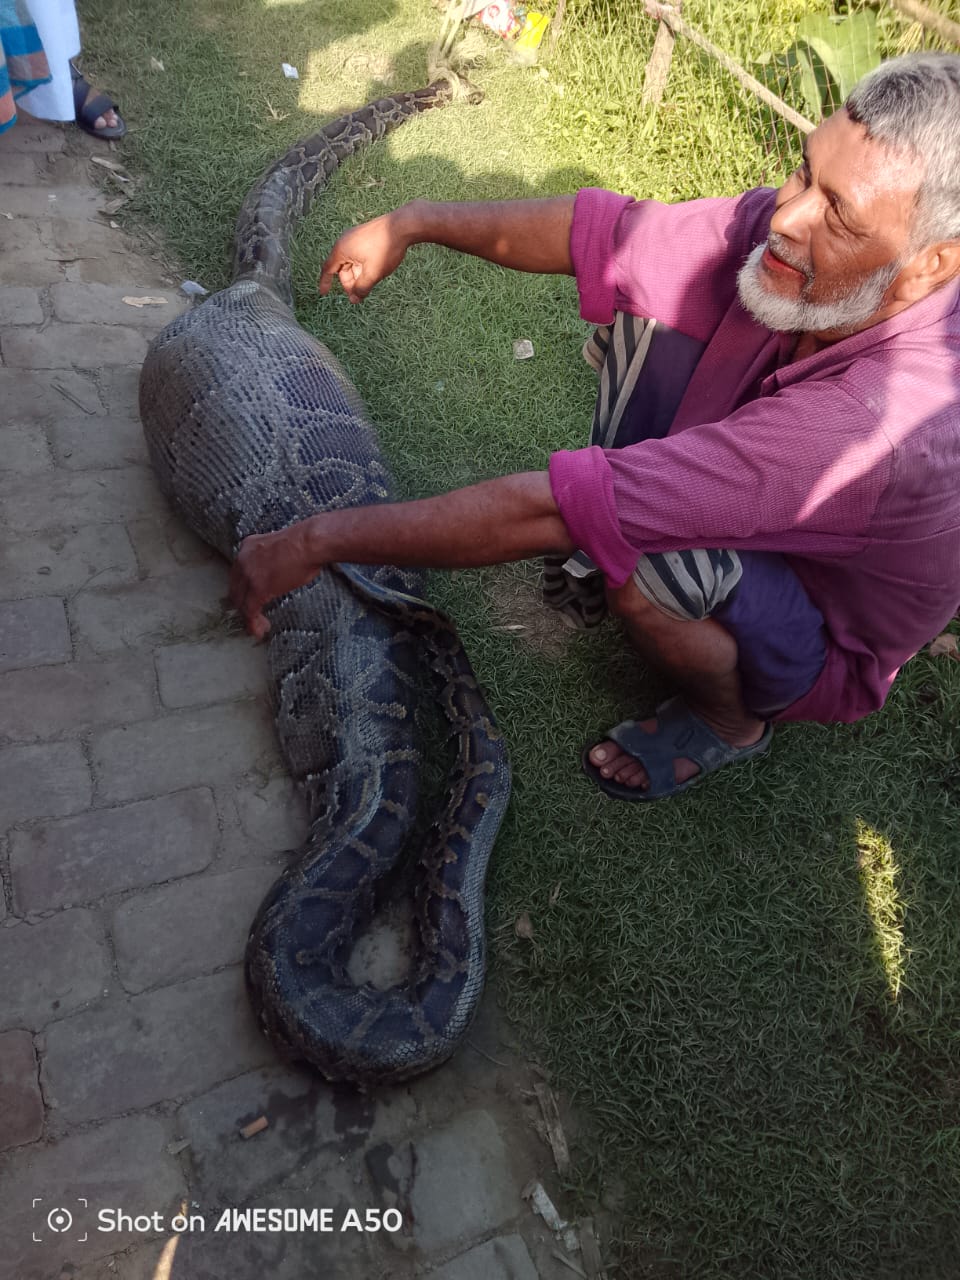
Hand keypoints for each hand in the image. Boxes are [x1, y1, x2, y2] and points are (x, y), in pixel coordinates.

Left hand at [228, 525, 323, 639]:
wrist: (309, 543)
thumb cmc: (305, 544)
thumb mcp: (280, 548)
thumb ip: (272, 560)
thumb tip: (278, 574)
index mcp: (248, 547)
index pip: (238, 573)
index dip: (244, 589)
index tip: (252, 599)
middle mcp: (243, 560)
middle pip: (236, 588)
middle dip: (243, 605)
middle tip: (254, 616)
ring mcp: (249, 575)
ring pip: (241, 602)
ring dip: (248, 617)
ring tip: (258, 627)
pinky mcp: (258, 589)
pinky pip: (250, 611)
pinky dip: (253, 623)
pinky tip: (259, 630)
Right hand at [318, 209, 410, 302]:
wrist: (402, 225)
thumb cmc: (385, 248)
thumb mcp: (373, 273)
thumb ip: (362, 288)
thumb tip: (354, 299)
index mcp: (341, 249)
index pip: (327, 269)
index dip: (325, 282)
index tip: (323, 292)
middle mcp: (345, 241)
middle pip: (341, 267)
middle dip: (349, 282)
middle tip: (360, 294)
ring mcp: (355, 236)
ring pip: (352, 262)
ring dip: (358, 274)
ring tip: (370, 282)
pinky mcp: (365, 235)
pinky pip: (359, 254)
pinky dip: (363, 265)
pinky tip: (374, 271)